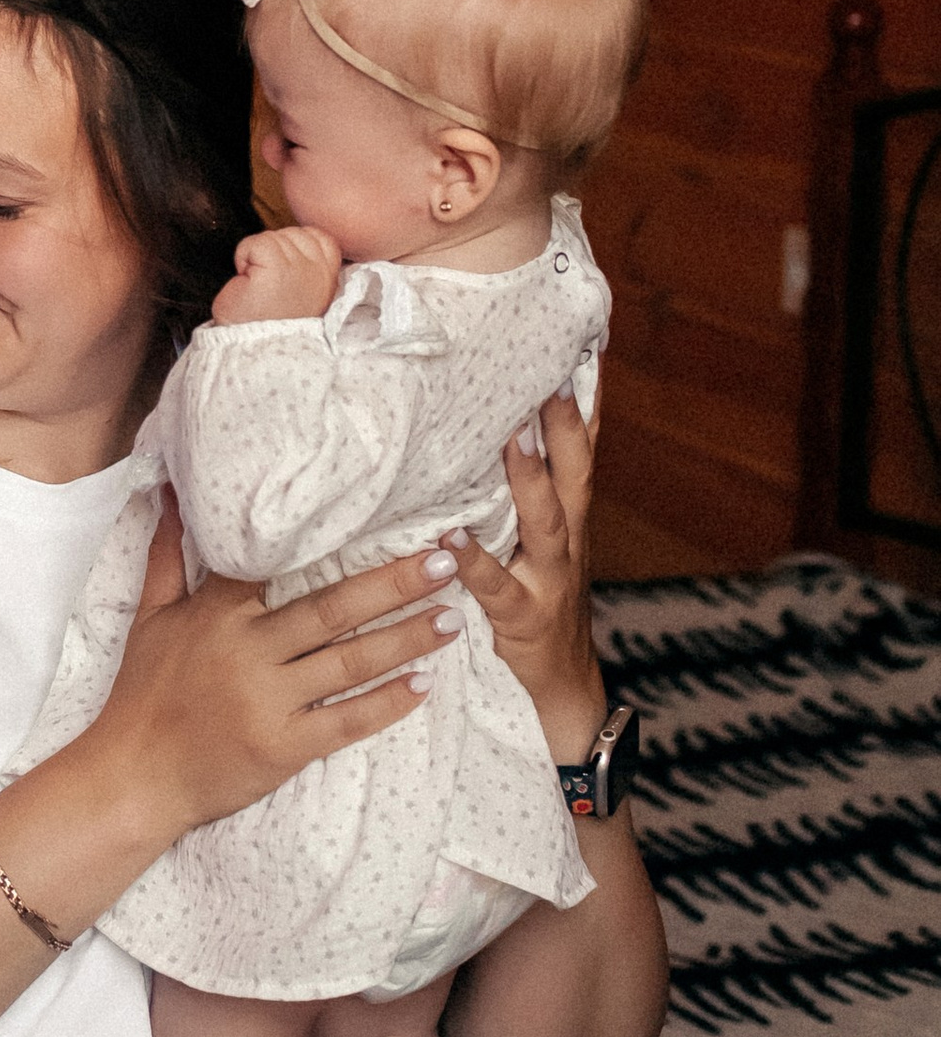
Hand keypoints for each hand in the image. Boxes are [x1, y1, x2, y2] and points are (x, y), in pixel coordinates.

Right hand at [92, 493, 456, 858]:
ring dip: (406, 638)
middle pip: (333, 609)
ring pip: (350, 662)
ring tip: (452, 618)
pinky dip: (388, 703)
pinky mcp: (284, 747)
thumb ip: (168, 557)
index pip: (279, 564)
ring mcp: (268, 701)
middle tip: (446, 561)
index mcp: (219, 615)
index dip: (332, 539)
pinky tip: (425, 683)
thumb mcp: (150, 618)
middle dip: (394, 584)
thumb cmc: (142, 694)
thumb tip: (169, 495)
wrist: (135, 777)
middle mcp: (248, 652)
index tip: (384, 521)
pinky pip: (347, 721)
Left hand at [212, 224, 344, 326]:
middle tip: (268, 287)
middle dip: (274, 253)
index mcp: (331, 279)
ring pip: (274, 237)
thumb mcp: (301, 292)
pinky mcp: (278, 269)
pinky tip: (246, 281)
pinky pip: (256, 243)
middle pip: (294, 234)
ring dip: (257, 258)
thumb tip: (294, 242)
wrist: (250, 350)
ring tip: (258, 286)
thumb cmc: (268, 323)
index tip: (284, 278)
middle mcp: (322, 273)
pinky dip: (243, 257)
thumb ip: (308, 265)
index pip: (321, 238)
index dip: (294, 249)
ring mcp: (302, 270)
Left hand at [449, 387, 604, 761]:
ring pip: (548, 522)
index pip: (581, 450)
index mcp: (567, 518)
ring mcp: (552, 580)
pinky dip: (477, 562)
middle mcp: (567, 541)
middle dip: (568, 425)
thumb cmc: (537, 605)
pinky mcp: (525, 619)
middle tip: (553, 375)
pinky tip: (453, 539)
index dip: (585, 402)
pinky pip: (499, 588)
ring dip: (533, 479)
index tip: (584, 346)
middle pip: (575, 473)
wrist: (564, 690)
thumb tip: (493, 431)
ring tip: (517, 437)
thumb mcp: (536, 544)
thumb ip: (520, 493)